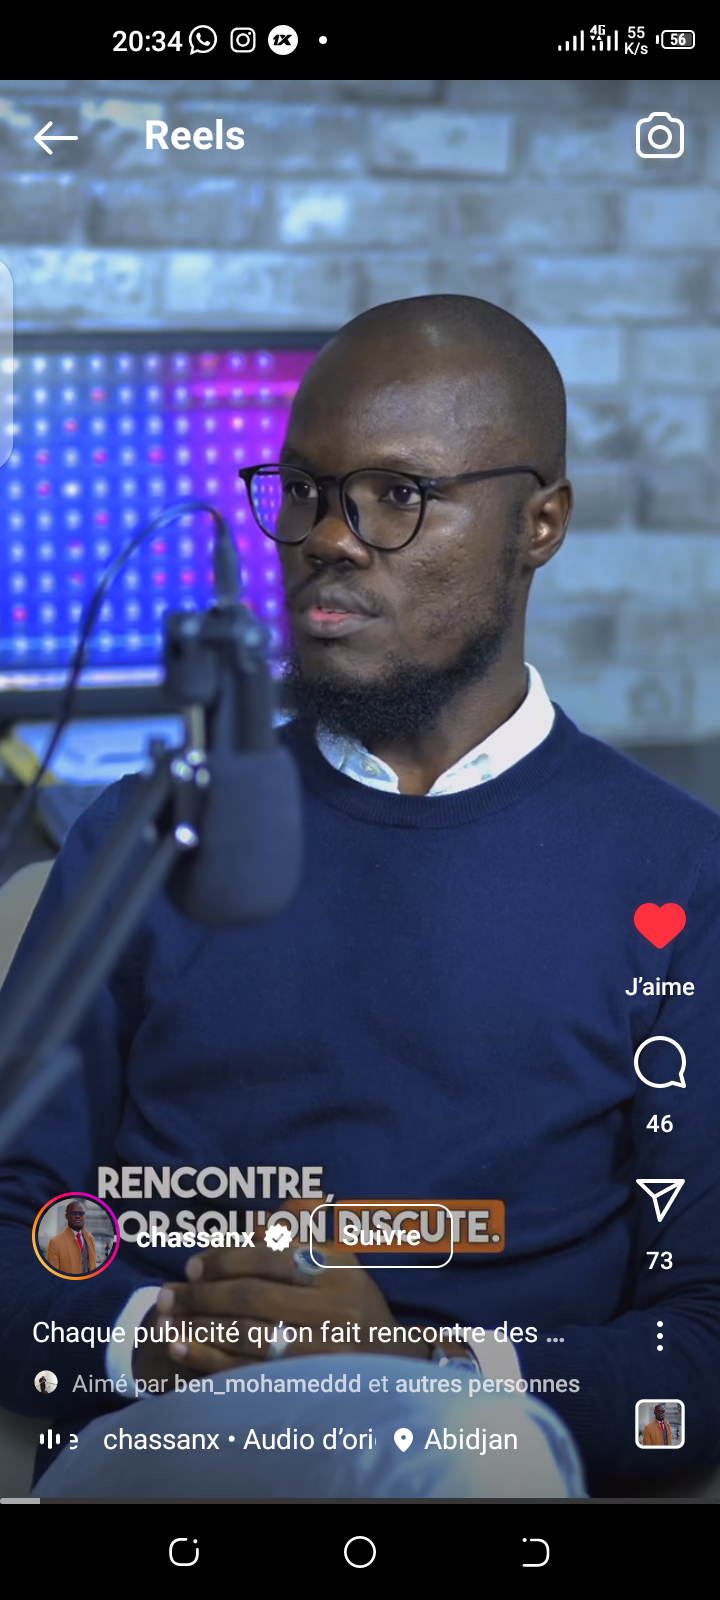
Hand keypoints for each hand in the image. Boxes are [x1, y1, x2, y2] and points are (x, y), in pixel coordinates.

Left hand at [151, 1233, 399, 1375]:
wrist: (391, 1365)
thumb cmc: (353, 1305)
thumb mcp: (338, 1262)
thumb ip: (300, 1235)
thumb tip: (254, 1219)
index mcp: (338, 1270)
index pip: (272, 1257)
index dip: (226, 1259)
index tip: (193, 1265)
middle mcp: (332, 1308)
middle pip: (253, 1296)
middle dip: (202, 1294)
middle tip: (168, 1294)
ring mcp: (320, 1350)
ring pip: (246, 1334)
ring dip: (198, 1327)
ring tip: (164, 1322)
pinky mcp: (305, 1383)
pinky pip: (248, 1370)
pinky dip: (209, 1359)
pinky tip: (181, 1351)